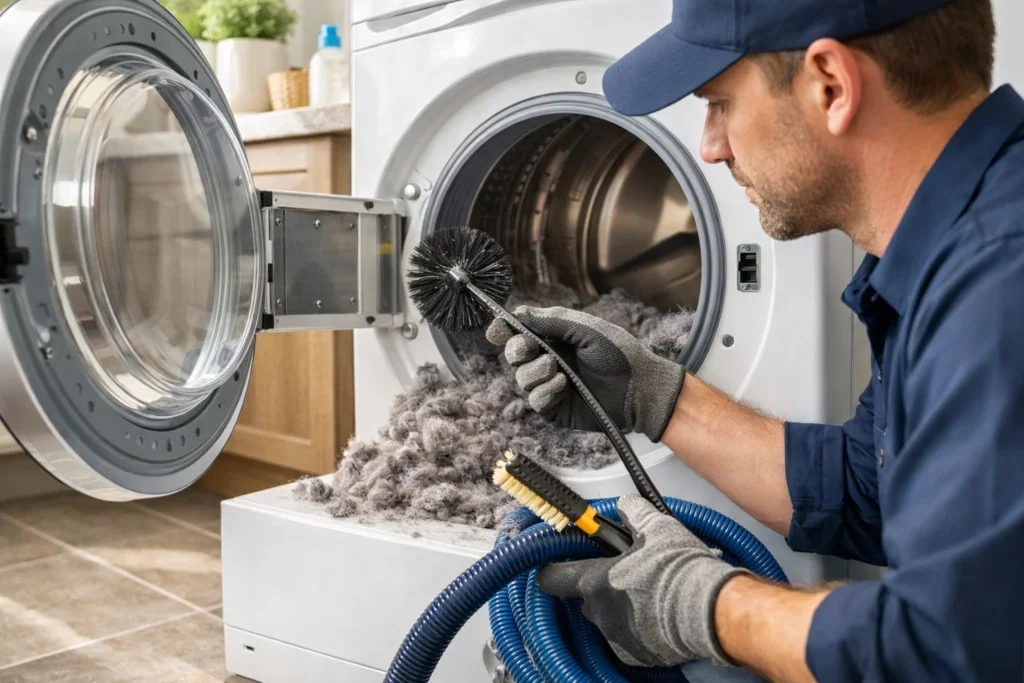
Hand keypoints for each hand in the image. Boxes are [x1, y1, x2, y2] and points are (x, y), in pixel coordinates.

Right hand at [486, 306, 684, 441]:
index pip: (520, 333)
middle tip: (531, 348)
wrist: (639, 387)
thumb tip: (518, 313)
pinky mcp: (555, 408)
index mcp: (555, 339)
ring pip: (521, 378)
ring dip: (535, 371)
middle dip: (517, 350)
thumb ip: (551, 321)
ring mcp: (550, 386)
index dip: (505, 331)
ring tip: (558, 369)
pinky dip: (545, 390)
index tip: (497, 331)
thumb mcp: (586, 328)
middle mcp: (549, 361)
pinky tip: (562, 384)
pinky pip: (534, 400)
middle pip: (514, 355)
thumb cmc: (619, 354)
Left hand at [536, 495, 746, 667]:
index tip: (549, 568)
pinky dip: (641, 628)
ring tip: (651, 593)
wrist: (712, 609)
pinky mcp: (640, 656)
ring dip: (623, 608)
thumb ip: (633, 512)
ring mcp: (619, 638)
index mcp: (596, 583)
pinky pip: (631, 639)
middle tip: (628, 573)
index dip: (551, 571)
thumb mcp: (656, 527)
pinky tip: (660, 613)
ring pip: (610, 619)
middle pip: (588, 598)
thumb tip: (625, 505)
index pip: (554, 579)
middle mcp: (601, 614)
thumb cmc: (681, 571)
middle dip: (603, 587)